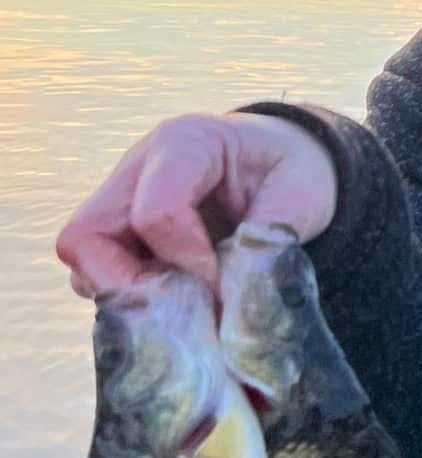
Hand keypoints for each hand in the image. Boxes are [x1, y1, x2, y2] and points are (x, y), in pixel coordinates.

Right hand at [56, 113, 337, 298]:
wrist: (283, 159)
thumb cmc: (291, 170)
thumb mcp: (301, 197)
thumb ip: (267, 246)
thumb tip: (231, 304)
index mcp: (184, 145)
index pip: (156, 215)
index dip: (188, 265)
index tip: (225, 290)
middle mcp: (137, 168)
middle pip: (86, 237)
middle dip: (129, 287)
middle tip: (183, 313)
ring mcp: (120, 200)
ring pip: (83, 259)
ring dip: (127, 295)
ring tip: (183, 308)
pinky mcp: (119, 230)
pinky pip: (97, 273)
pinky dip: (131, 297)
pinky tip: (177, 302)